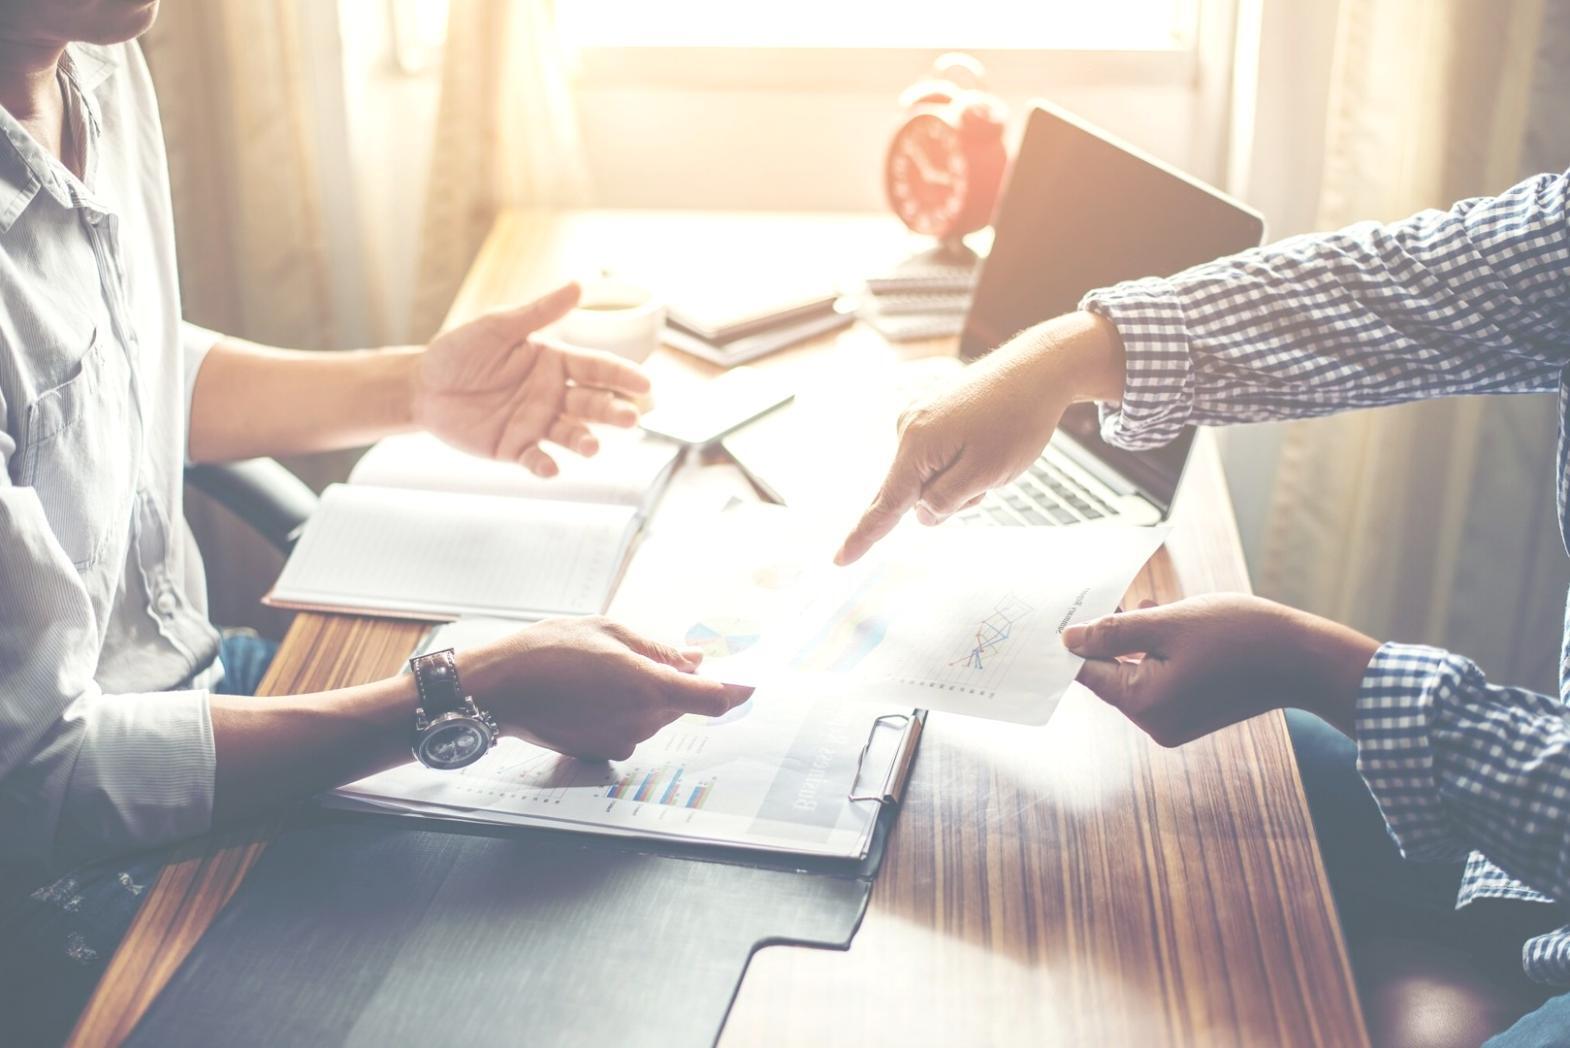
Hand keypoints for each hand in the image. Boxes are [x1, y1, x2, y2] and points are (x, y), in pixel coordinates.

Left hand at [412, 283, 653, 477]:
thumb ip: (538, 312)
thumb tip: (578, 286)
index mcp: (554, 361)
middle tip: (630, 418)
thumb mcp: (497, 326)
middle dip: (613, 411)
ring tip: (592, 446)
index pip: (596, 367)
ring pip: (571, 434)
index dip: (621, 375)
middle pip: (592, 404)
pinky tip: (549, 466)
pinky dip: (544, 465)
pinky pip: (535, 458)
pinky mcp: (514, 447)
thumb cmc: (459, 351)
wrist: (421, 386)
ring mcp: (536, 422)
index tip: (644, 383)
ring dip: (584, 441)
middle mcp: (553, 394)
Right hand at [459, 617, 752, 759]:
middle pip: (679, 703)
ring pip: (652, 715)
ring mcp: (621, 741)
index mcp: (649, 688)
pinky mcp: (600, 752)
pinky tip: (585, 692)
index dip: (736, 691)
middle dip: (669, 680)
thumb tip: (694, 659)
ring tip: (595, 671)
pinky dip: (617, 710)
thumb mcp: (609, 631)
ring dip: (639, 694)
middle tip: (630, 655)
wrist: (498, 689)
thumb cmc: (548, 652)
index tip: (751, 685)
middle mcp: (641, 722)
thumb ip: (658, 649)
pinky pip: (626, 729)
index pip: (712, 699)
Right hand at [835, 311, 1124, 564]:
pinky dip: (959, 464)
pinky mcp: (932, 414)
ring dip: (959, 481)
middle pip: (911, 491)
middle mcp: (908, 429)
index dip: (864, 537)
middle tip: (987, 479)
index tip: (839, 561)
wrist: (1037, 369)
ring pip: (930, 477)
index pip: (886, 505)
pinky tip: (986, 445)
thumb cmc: (1016, 420)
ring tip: (994, 454)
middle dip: (944, 500)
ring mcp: (919, 418)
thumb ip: (946, 500)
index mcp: (916, 446)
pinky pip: (937, 458)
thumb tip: (921, 514)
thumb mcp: (985, 473)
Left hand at [1062, 594, 1379, 745]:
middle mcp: (1155, 723)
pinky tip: (1174, 625)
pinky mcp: (1192, 715)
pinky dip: (1162, 653)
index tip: (1076, 614)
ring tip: (1159, 608)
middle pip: (1113, 673)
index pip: (1088, 672)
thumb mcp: (1169, 623)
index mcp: (1144, 704)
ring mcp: (1174, 723)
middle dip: (1116, 635)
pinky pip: (1161, 680)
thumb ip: (1114, 631)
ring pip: (1138, 672)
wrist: (1304, 660)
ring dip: (1141, 639)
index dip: (1079, 641)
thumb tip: (1069, 640)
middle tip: (1126, 601)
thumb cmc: (1240, 636)